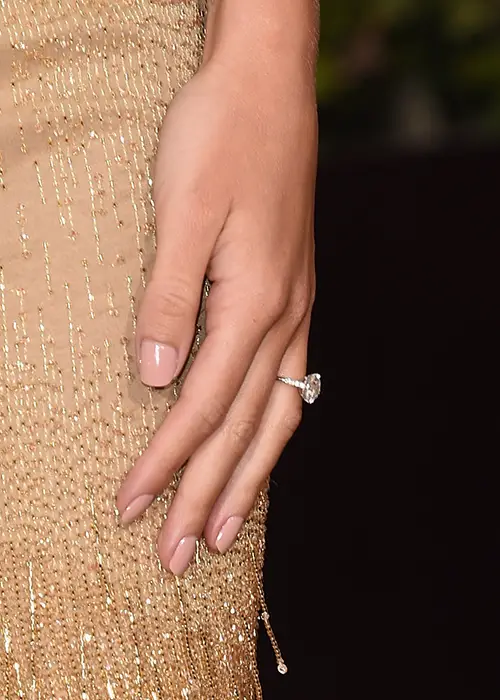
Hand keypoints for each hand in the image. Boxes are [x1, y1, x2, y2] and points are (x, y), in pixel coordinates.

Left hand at [116, 56, 316, 574]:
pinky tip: (256, 452)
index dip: (164, 463)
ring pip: (273, 418)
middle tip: (180, 559)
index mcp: (255, 304)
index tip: (130, 509)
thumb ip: (170, 300)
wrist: (267, 91)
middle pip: (242, 430)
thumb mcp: (182, 214)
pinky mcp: (293, 300)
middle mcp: (284, 320)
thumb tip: (151, 379)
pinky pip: (285, 387)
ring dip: (247, 480)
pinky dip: (267, 432)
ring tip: (224, 532)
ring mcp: (295, 312)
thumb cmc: (221, 141)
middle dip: (206, 497)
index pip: (199, 407)